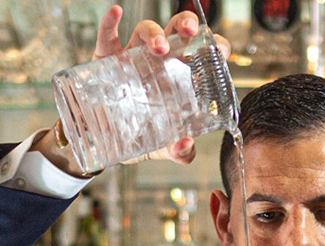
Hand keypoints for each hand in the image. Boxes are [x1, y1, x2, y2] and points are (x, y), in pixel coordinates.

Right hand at [33, 6, 230, 174]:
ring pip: (145, 30)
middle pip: (176, 31)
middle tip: (190, 32)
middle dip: (186, 25)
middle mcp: (158, 59)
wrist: (103, 141)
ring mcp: (132, 55)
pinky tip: (116, 13)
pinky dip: (110, 23)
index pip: (201, 51)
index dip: (214, 45)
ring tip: (158, 46)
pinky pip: (107, 36)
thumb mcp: (163, 146)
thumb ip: (179, 152)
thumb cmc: (139, 135)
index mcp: (178, 74)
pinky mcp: (106, 58)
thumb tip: (185, 146)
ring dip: (154, 32)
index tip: (222, 50)